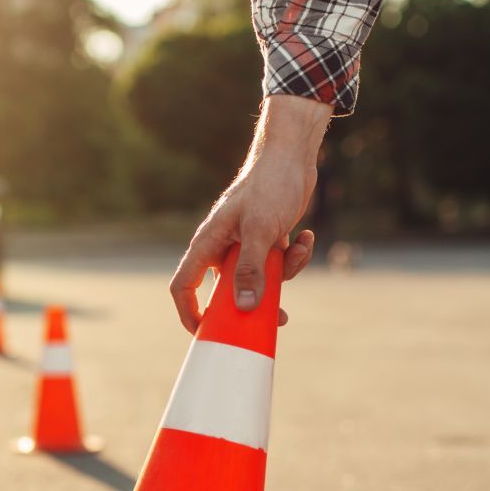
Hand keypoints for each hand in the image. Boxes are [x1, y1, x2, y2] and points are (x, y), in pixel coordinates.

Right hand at [168, 94, 327, 332]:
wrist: (292, 157)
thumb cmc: (269, 186)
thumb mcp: (260, 231)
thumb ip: (251, 269)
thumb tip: (245, 307)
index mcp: (208, 243)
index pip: (184, 285)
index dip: (190, 313)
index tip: (206, 333)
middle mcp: (222, 247)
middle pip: (227, 291)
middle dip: (255, 303)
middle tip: (278, 317)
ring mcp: (245, 245)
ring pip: (259, 280)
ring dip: (284, 274)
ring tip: (299, 249)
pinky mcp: (267, 241)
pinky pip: (278, 265)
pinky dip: (295, 256)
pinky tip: (305, 236)